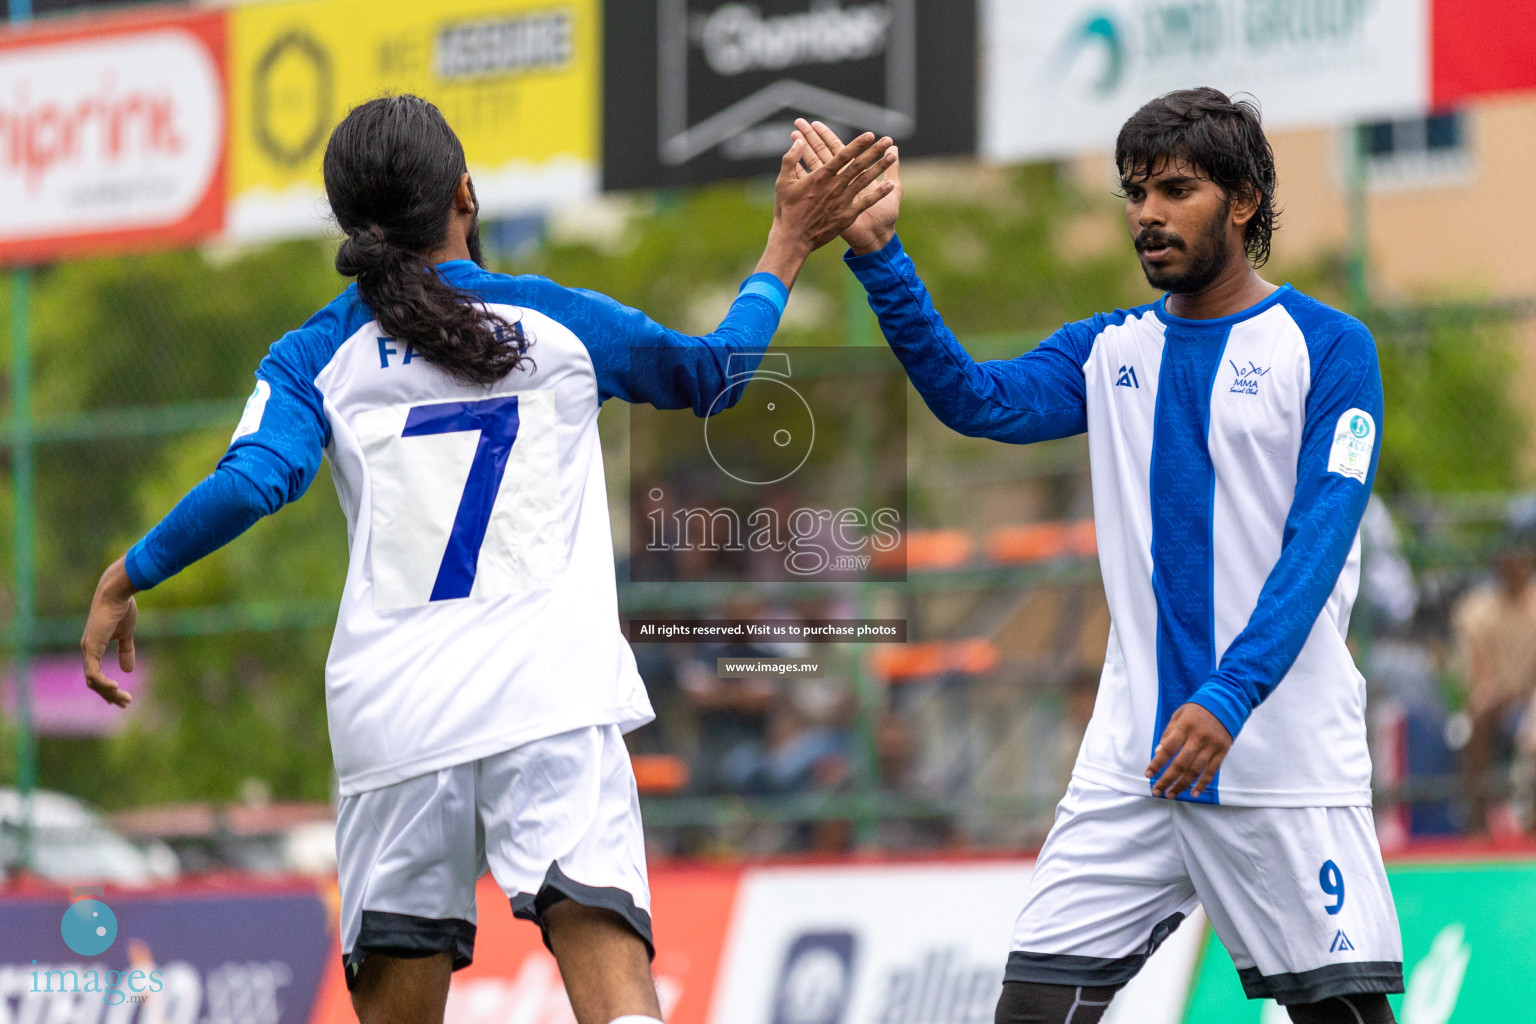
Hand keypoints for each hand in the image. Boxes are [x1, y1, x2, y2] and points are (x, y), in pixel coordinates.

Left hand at [81, 556, 137, 707]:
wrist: (116, 593)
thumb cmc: (122, 608)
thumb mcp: (126, 634)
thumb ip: (126, 651)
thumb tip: (128, 670)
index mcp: (94, 647)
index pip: (96, 674)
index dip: (107, 688)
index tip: (122, 698)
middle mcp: (88, 650)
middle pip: (94, 682)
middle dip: (110, 695)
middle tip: (126, 703)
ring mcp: (88, 650)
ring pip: (93, 681)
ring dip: (108, 692)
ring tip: (125, 698)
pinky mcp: (91, 648)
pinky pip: (93, 673)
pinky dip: (103, 683)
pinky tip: (116, 687)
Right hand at [793, 119, 902, 254]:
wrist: (793, 239)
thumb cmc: (786, 210)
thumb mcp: (783, 182)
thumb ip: (791, 159)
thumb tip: (799, 141)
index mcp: (820, 176)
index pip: (843, 155)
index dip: (857, 144)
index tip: (870, 135)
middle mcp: (834, 186)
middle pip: (858, 165)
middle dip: (874, 151)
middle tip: (887, 139)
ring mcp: (842, 201)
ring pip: (865, 180)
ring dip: (880, 167)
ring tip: (893, 156)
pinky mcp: (846, 216)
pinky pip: (866, 203)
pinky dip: (879, 194)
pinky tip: (891, 185)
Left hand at [1145, 703, 1231, 798]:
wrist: (1226, 703)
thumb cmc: (1198, 710)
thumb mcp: (1179, 715)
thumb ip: (1168, 734)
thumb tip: (1158, 753)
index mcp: (1185, 727)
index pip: (1168, 748)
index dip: (1157, 763)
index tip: (1148, 774)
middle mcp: (1199, 737)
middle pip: (1181, 764)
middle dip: (1167, 779)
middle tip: (1157, 791)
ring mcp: (1212, 746)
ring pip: (1196, 770)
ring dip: (1182, 785)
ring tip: (1171, 794)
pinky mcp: (1223, 751)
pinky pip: (1212, 771)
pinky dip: (1203, 784)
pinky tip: (1194, 793)